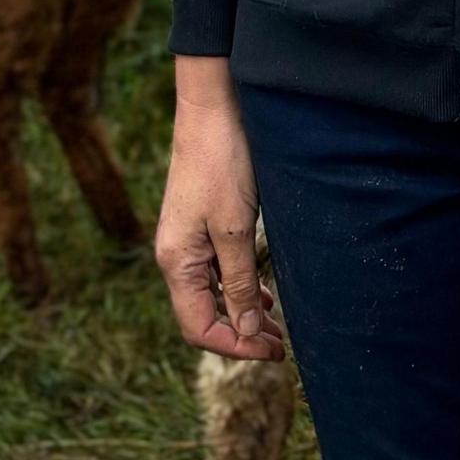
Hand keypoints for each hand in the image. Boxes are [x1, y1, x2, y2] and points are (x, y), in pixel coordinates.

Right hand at [156, 56, 284, 360]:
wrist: (214, 109)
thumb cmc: (223, 164)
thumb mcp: (234, 230)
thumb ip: (238, 282)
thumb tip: (242, 330)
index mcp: (177, 262)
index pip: (198, 327)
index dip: (235, 347)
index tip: (274, 351)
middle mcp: (177, 256)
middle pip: (203, 315)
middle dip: (241, 335)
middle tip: (281, 345)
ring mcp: (188, 240)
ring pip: (213, 294)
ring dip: (243, 313)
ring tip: (276, 327)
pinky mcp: (202, 224)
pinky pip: (217, 271)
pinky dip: (239, 288)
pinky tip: (263, 293)